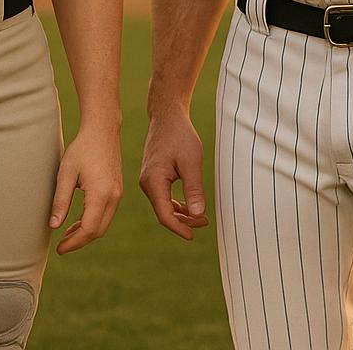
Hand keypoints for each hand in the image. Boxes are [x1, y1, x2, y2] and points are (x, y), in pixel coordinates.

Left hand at [48, 126, 122, 254]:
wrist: (102, 130)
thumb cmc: (82, 149)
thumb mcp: (65, 174)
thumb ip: (60, 201)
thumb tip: (53, 227)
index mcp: (101, 194)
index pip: (89, 230)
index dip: (74, 243)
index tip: (59, 249)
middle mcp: (113, 197)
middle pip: (98, 231)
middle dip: (80, 241)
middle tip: (61, 246)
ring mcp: (118, 194)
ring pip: (104, 224)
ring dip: (86, 233)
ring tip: (67, 234)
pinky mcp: (117, 190)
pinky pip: (107, 214)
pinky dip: (93, 222)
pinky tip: (79, 221)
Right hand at [138, 111, 208, 239]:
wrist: (168, 116)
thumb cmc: (180, 136)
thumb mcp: (192, 162)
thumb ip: (194, 189)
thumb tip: (197, 214)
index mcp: (154, 181)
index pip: (164, 215)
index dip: (179, 228)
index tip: (194, 235)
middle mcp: (147, 183)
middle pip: (164, 213)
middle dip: (184, 221)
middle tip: (205, 222)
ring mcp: (148, 180)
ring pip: (163, 206)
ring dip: (181, 213)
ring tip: (201, 217)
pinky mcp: (153, 176)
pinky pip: (163, 197)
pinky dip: (176, 204)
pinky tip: (189, 205)